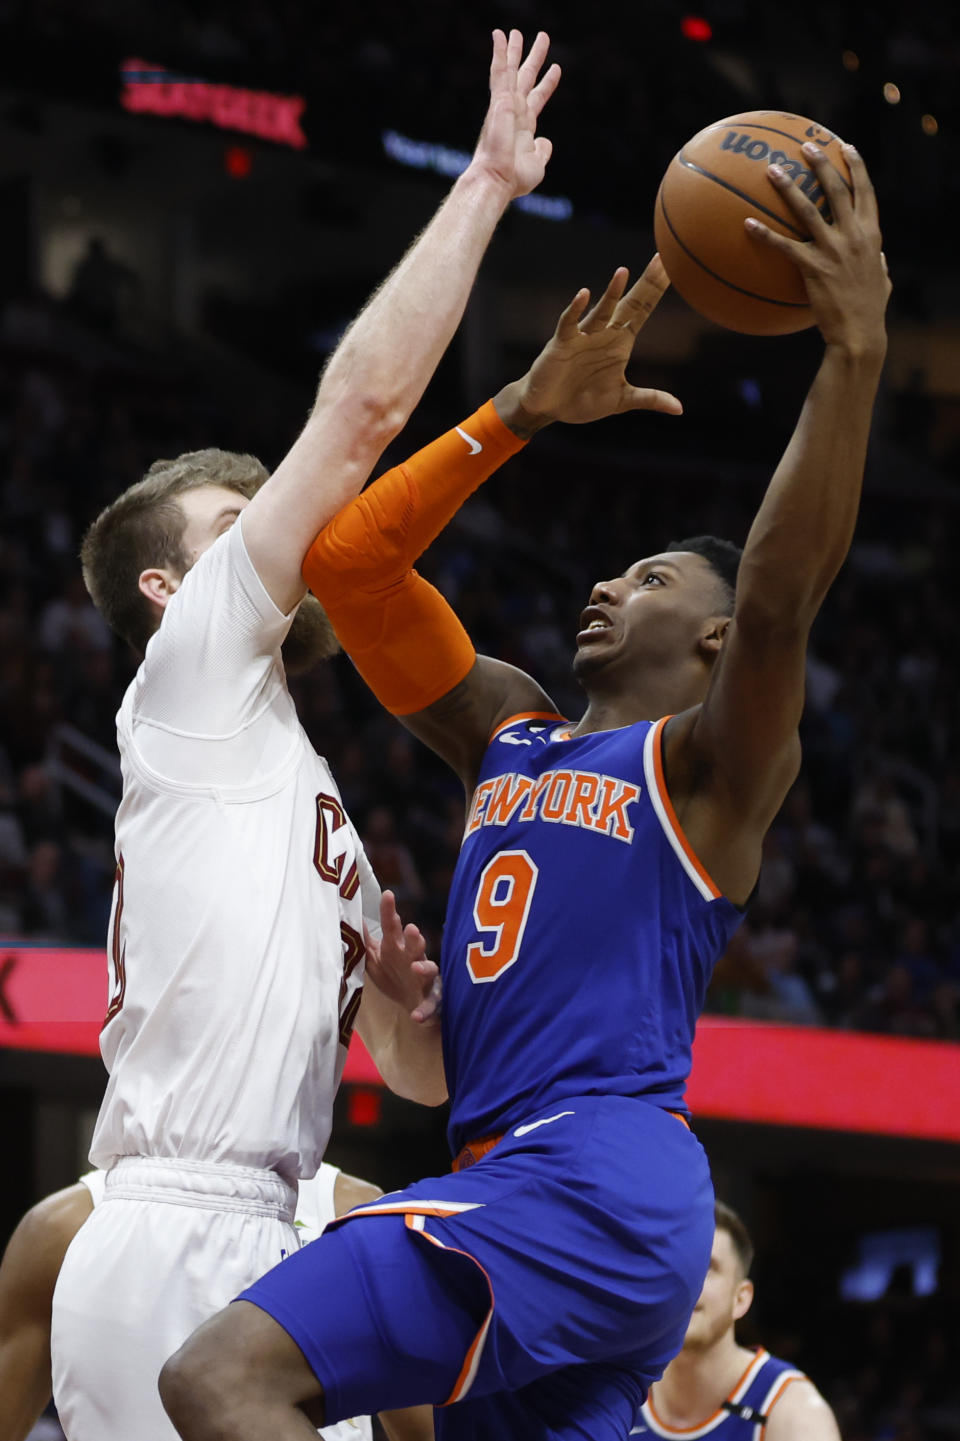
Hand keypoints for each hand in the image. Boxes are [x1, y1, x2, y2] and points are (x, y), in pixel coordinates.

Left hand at [363, 891, 440, 1023]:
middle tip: (411, 929)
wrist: (414, 1004)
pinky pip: (429, 1006)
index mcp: (397, 948)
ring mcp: (424, 979)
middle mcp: (413, 959)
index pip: (392, 927)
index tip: (387, 894)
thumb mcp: (376, 958)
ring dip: (423, 968)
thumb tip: (350, 919)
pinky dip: (424, 1011)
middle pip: (414, 945)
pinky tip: (416, 1016)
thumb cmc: (394, 974)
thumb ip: (365, 941)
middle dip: (413, 938)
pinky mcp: (430, 1000)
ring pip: (428, 970)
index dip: (390, 912)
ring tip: (416, 967)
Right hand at [470, 29, 560, 198]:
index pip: (537, 98)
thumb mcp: (537, 164)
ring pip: (511, 70)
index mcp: (523, 126)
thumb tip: (546, 142)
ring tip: (515, 32)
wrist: (497, 180)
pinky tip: (499, 35)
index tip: (556, 68)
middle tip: (542, 37)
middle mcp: (514, 112)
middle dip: (534, 58)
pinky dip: (499, 53)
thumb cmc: (514, 179)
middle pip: (526, 78)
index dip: (548, 83)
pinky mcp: (499, 101)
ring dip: (514, 50)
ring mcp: (505, 105)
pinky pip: (500, 72)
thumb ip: (542, 151)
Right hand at [494, 257, 682, 435]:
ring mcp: (583, 335)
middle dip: (645, 283)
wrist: (548, 408)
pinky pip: (570, 322)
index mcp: (620, 342)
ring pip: (601, 310)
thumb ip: (649, 398)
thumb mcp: (620, 401)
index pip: (643, 310)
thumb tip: (679, 408)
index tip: (675, 267)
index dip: (657, 290)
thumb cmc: (582, 400)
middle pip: (629, 303)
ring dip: (611, 293)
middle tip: (662, 258)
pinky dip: (576, 309)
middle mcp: (604, 332)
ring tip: (623, 273)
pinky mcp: (562, 343)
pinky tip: (584, 295)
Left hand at [745, 143, 889, 357]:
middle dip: (822, 163)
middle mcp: (853, 236)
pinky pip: (784, 246)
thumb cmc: (870, 310)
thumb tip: (880, 257)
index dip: (857, 167)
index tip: (847, 147)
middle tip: (806, 145)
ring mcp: (833, 250)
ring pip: (808, 210)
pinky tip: (746, 224)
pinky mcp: (813, 268)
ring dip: (789, 187)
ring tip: (772, 170)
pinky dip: (764, 234)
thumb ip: (879, 263)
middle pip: (837, 190)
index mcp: (871, 234)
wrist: (859, 334)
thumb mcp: (882, 280)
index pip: (865, 192)